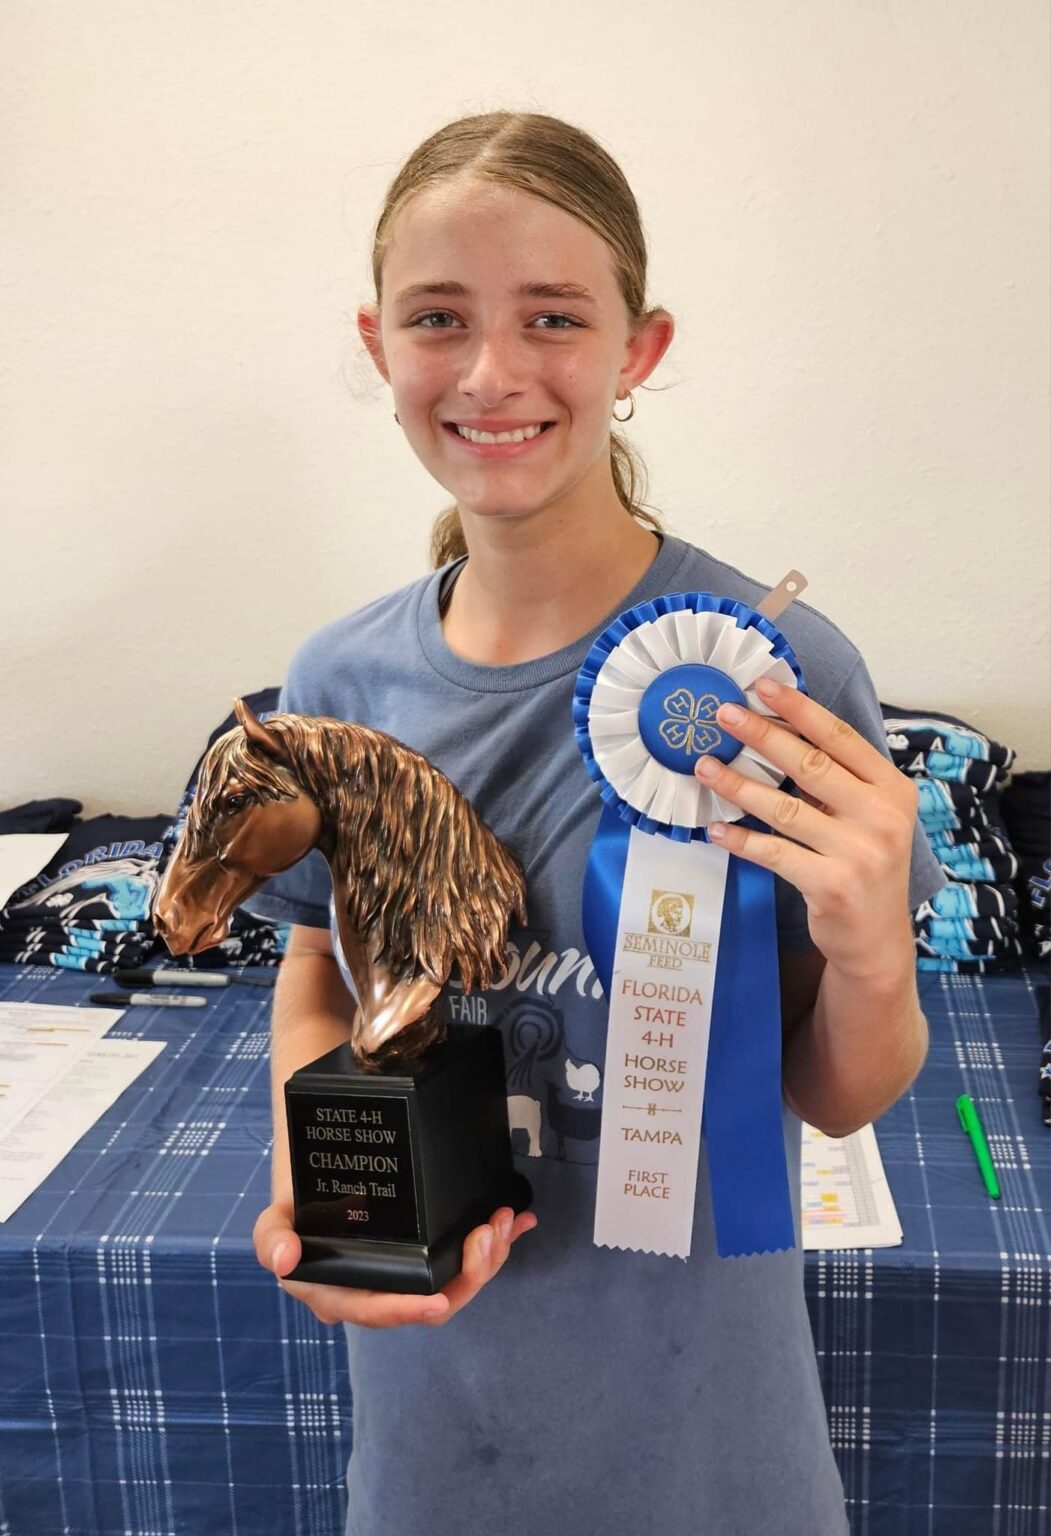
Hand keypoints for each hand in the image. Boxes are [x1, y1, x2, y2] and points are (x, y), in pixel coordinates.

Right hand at [253, 1195, 537, 1327]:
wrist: (316, 1176)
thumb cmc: (297, 1202)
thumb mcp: (275, 1219)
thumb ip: (273, 1240)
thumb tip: (285, 1261)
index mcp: (340, 1295)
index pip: (379, 1312)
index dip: (410, 1311)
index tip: (438, 1302)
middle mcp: (378, 1294)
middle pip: (432, 1301)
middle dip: (470, 1273)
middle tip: (491, 1232)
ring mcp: (407, 1278)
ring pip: (455, 1281)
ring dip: (487, 1255)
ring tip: (504, 1220)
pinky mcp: (429, 1258)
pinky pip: (464, 1259)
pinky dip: (493, 1242)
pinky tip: (518, 1222)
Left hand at [693, 676, 918, 979]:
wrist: (877, 940)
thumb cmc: (863, 865)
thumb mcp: (866, 817)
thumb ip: (836, 780)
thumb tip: (775, 730)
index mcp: (892, 789)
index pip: (841, 738)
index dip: (800, 709)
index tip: (764, 685)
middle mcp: (882, 816)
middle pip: (811, 765)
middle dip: (762, 735)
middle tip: (723, 714)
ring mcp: (860, 853)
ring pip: (785, 808)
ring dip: (739, 785)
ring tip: (705, 766)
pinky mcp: (832, 886)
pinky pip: (775, 854)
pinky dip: (741, 840)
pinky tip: (715, 829)